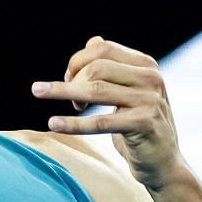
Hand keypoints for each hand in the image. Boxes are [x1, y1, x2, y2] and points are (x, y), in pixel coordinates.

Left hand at [32, 36, 184, 190]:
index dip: (77, 61)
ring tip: (39, 92)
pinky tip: (53, 124)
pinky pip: (99, 122)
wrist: (162, 161)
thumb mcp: (127, 92)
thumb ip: (112, 67)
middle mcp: (151, 78)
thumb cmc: (137, 125)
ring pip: (95, 90)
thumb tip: (93, 40)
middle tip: (69, 101)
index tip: (67, 79)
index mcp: (146, 65)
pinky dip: (73, 124)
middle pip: (96, 68)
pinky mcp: (143, 124)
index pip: (102, 49)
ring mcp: (149, 100)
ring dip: (63, 92)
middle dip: (72, 81)